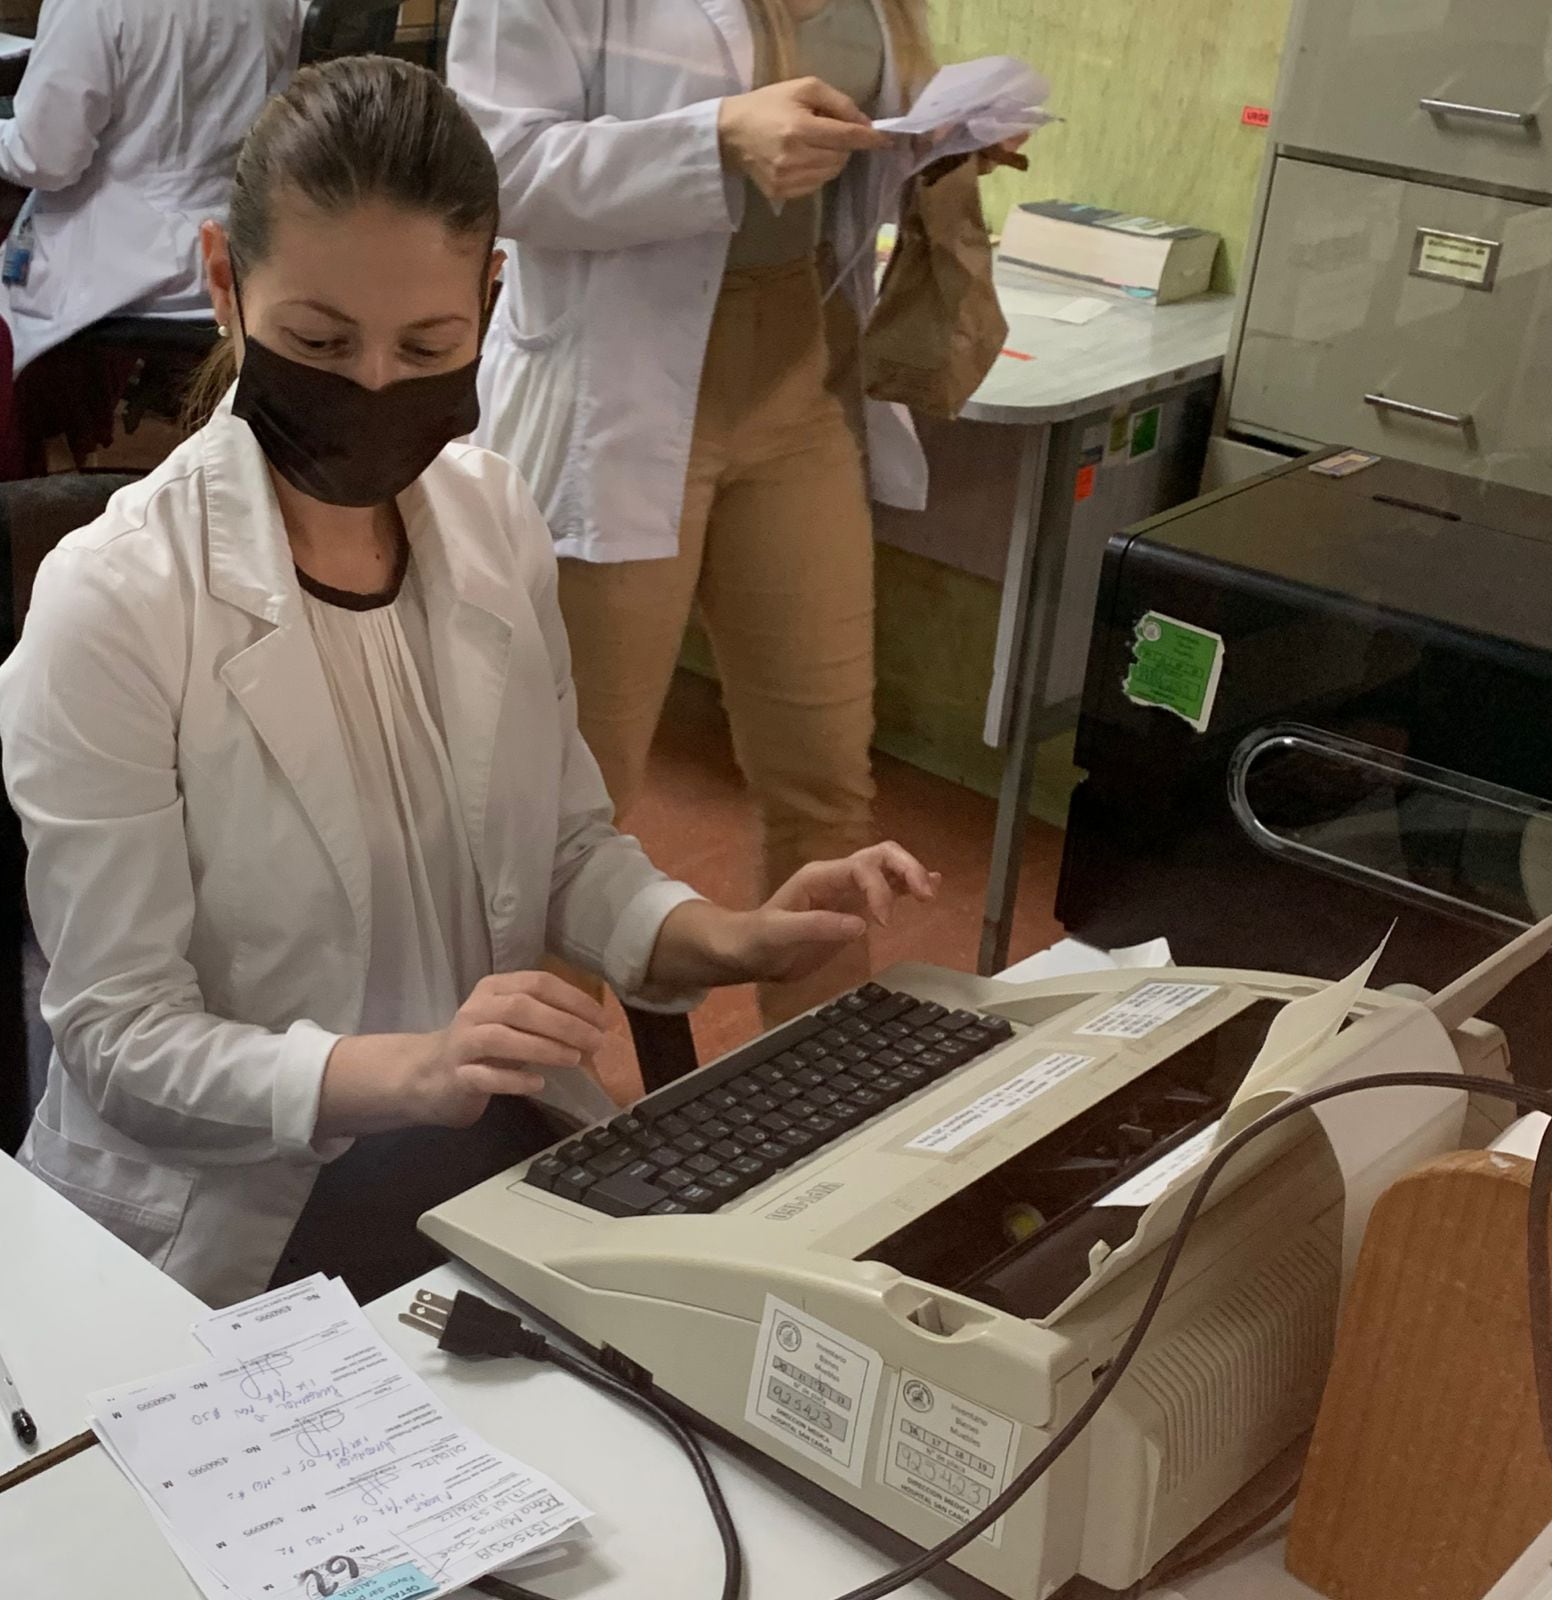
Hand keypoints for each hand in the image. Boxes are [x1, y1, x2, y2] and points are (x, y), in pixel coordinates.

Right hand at [317, 973, 607, 1137]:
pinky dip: (515, 1079)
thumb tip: (593, 1025)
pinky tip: (539, 1083)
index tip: (601, 1018)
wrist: (428, 1076)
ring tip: (575, 1059)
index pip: (537, 983)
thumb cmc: (482, 1046)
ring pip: (503, 1037)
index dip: (573, 998)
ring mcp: (463, 1043)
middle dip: (565, 1023)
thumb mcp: (511, 1022)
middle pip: (522, 1007)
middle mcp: (476, 1010)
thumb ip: (544, 1017)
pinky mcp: (456, 1075)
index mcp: (494, 989)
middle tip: (596, 1041)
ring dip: (544, 1047)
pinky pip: (486, 1075)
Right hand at [719, 76, 889, 202]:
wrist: (730, 133)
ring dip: (832, 159)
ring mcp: (786, 180)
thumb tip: (866, 124)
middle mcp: (793, 158)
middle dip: (844, 145)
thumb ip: (838, 103)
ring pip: (831, 174)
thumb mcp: (803, 88)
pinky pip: (816, 185)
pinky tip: (803, 159)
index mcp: (798, 128)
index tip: (885, 139)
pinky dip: (818, 172)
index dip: (869, 139)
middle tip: (830, 132)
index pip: (845, 137)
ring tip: (814, 145)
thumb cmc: (768, 104)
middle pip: (841, 157)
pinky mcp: (781, 194)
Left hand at [752, 842, 940, 979]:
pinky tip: (930, 886)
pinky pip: (886, 889)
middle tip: (926, 895)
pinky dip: (907, 886)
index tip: (884, 924)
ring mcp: (847, 890)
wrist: (748, 953)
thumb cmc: (758, 940)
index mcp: (820, 876)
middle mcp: (837, 877)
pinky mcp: (854, 907)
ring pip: (887, 868)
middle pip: (880, 856)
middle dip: (906, 869)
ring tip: (931, 892)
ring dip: (911, 875)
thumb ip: (817, 926)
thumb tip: (860, 925)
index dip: (879, 890)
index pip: (861, 868)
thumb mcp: (779, 934)